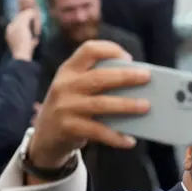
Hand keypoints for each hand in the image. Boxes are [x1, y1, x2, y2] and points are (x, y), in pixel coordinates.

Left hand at [5, 8, 39, 60]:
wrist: (23, 56)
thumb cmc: (22, 39)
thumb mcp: (23, 25)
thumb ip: (25, 16)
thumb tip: (31, 11)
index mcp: (11, 27)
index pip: (18, 17)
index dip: (25, 14)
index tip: (34, 12)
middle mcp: (12, 34)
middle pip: (21, 25)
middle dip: (28, 22)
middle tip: (36, 20)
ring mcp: (17, 42)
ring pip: (25, 33)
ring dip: (31, 30)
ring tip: (37, 29)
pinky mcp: (23, 48)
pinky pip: (28, 41)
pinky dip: (32, 39)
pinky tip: (36, 39)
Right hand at [28, 40, 150, 169]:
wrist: (45, 136)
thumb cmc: (72, 107)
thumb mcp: (77, 88)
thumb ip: (98, 82)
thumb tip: (138, 84)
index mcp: (69, 70)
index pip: (89, 50)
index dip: (110, 50)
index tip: (129, 58)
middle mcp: (65, 85)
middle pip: (99, 77)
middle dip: (125, 76)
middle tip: (147, 77)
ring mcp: (65, 107)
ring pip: (100, 104)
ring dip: (126, 105)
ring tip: (146, 106)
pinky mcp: (68, 128)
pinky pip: (97, 131)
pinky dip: (116, 137)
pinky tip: (130, 140)